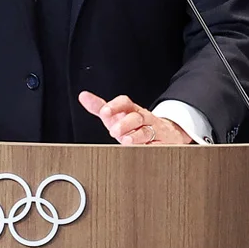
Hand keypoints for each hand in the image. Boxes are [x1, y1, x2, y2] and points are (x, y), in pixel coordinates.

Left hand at [78, 91, 192, 144]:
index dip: (115, 106)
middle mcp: (143, 119)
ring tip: (127, 141)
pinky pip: (158, 146)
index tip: (104, 112)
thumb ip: (99, 107)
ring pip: (147, 131)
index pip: (124, 103)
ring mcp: (154, 131)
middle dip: (125, 124)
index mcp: (131, 110)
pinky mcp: (163, 144)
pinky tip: (144, 150)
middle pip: (136, 117)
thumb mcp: (116, 116)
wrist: (164, 134)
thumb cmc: (133, 126)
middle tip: (114, 131)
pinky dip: (150, 148)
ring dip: (136, 136)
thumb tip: (83, 96)